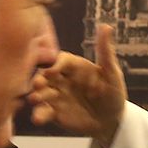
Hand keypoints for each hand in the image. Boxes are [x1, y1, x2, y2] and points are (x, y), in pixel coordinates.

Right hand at [28, 23, 127, 146]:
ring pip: (41, 93)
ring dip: (36, 95)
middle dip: (39, 79)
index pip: (60, 60)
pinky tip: (38, 118)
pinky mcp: (54, 112)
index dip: (56, 64)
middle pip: (45, 75)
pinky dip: (39, 114)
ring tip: (34, 100)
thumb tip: (106, 26)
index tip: (53, 70)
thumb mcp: (112, 73)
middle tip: (37, 84)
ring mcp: (56, 95)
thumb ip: (105, 52)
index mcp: (74, 66)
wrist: (112, 121)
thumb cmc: (113, 93)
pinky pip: (44, 111)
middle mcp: (61, 79)